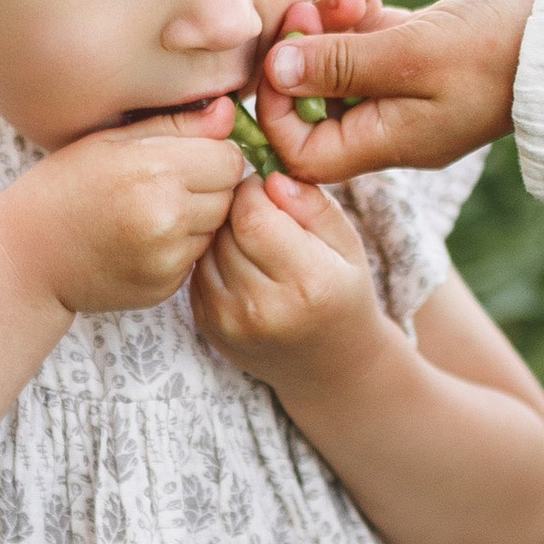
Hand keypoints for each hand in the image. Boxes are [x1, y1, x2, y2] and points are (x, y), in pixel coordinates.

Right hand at [0, 100, 246, 313]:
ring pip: (217, 227)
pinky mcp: (166, 287)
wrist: (25, 258)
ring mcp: (168, 258)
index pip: (230, 158)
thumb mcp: (109, 141)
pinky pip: (197, 257)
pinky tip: (142, 240)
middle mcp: (167, 217)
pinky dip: (180, 247)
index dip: (212, 154)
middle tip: (162, 185)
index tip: (183, 156)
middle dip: (208, 186)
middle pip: (229, 194)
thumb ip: (175, 125)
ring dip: (197, 218)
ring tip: (150, 211)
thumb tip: (228, 111)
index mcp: (155, 171)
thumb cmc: (62, 188)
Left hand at [189, 168, 379, 368]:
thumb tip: (270, 178)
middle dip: (238, 209)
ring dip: (223, 234)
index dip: (253, 190)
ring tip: (253, 241)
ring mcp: (231, 323)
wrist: (330, 365)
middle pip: (225, 230)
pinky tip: (241, 265)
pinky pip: (196, 271)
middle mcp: (265, 308)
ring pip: (206, 248)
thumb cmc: (342, 293)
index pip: (252, 215)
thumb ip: (313, 206)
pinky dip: (214, 259)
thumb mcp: (347, 244)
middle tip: (261, 214)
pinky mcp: (208, 328)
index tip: (267, 189)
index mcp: (309, 283)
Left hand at [255, 0, 543, 184]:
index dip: (277, 109)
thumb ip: (339, 65)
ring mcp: (407, 85)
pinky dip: (364, 0)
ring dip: (336, 13)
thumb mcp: (410, 55)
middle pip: (314, 98)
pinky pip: (371, 31)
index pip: (301, 153)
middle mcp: (393, 121)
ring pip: (340, 55)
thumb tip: (275, 71)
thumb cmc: (499, 49)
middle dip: (307, 46)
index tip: (284, 57)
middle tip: (316, 7)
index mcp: (388, 142)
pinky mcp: (422, 49)